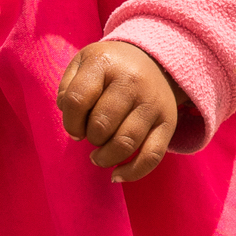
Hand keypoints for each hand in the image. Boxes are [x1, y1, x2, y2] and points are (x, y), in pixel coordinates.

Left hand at [57, 41, 179, 182]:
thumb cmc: (110, 68)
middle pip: (101, 124)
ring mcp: (152, 103)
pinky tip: (116, 175)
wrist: (155, 60)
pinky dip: (132, 173)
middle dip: (89, 137)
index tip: (74, 126)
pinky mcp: (168, 123)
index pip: (77, 100)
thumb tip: (71, 122)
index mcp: (105, 63)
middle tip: (90, 135)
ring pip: (125, 143)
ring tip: (97, 156)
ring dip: (104, 157)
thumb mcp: (83, 63)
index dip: (70, 121)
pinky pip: (151, 157)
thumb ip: (68, 88)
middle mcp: (132, 81)